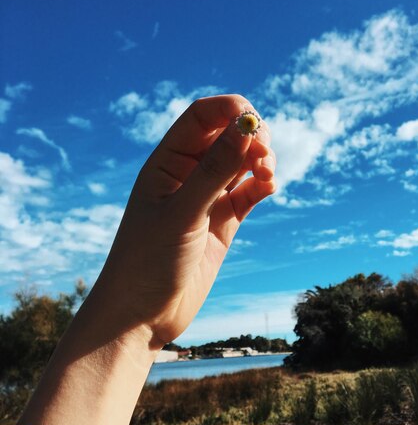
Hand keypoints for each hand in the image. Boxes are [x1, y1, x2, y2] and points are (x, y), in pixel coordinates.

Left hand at [93, 95, 275, 347]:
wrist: (141, 315)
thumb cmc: (147, 261)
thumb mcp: (182, 213)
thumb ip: (214, 171)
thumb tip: (246, 127)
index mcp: (167, 163)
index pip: (201, 118)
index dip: (228, 109)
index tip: (252, 118)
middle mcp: (187, 176)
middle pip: (226, 136)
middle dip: (250, 136)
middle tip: (262, 154)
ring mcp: (206, 200)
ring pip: (241, 163)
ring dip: (260, 159)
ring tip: (267, 173)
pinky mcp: (222, 223)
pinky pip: (248, 193)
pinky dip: (262, 185)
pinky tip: (269, 187)